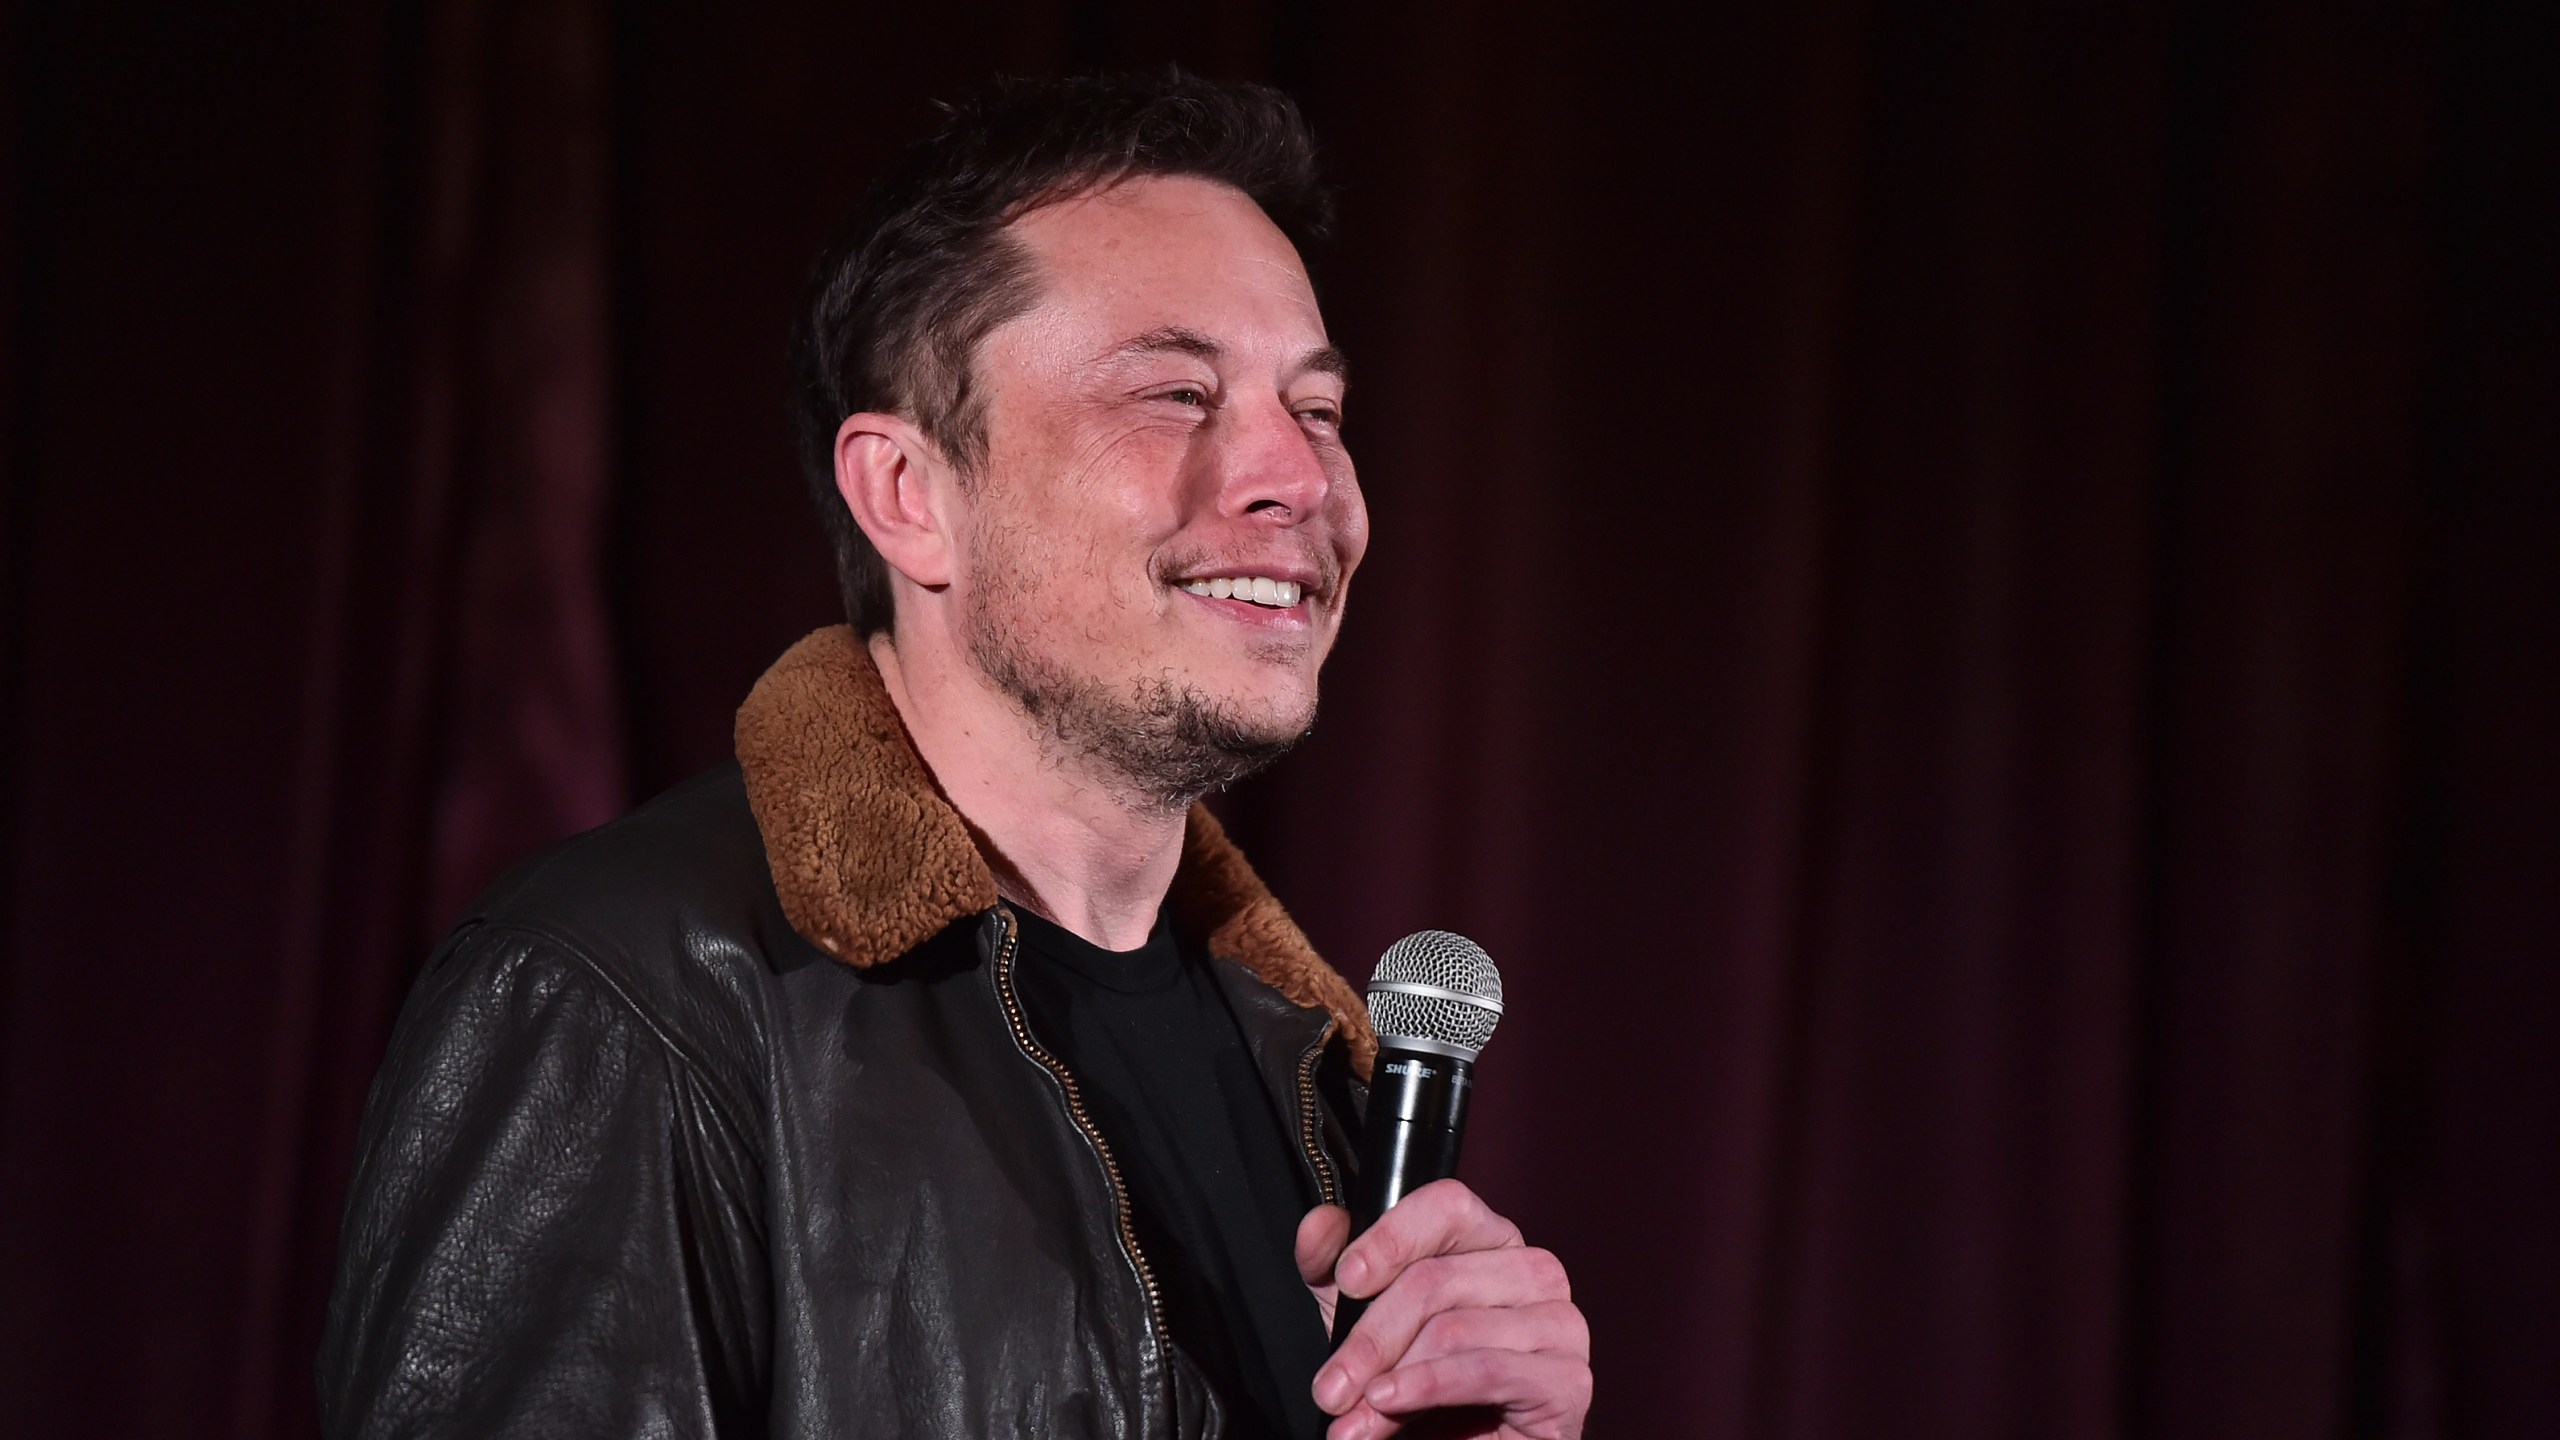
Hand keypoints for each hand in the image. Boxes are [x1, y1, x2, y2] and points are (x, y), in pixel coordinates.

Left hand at [1296, 1179, 1589, 1439]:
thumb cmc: (1421, 1388)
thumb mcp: (1363, 1320)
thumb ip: (1335, 1267)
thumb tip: (1320, 1224)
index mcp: (1492, 1242)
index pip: (1448, 1206)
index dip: (1393, 1236)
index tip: (1348, 1279)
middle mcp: (1534, 1271)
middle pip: (1437, 1278)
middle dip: (1370, 1338)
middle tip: (1330, 1387)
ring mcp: (1560, 1323)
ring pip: (1453, 1328)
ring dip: (1388, 1378)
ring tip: (1353, 1418)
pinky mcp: (1568, 1380)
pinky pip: (1485, 1369)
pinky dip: (1426, 1388)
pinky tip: (1391, 1404)